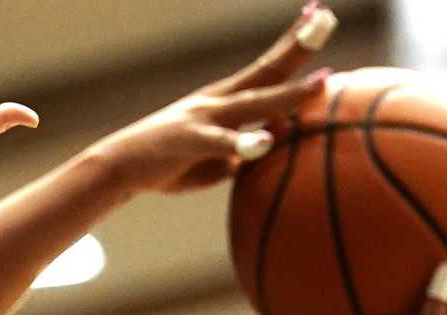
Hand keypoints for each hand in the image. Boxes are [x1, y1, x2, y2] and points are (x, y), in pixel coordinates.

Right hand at [100, 5, 332, 195]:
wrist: (119, 166)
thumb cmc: (169, 164)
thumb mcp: (215, 158)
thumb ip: (243, 152)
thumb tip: (271, 152)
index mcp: (226, 100)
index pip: (267, 67)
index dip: (294, 44)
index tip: (319, 16)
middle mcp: (219, 100)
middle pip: (267, 69)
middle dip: (298, 45)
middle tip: (327, 18)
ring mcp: (205, 118)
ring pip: (255, 102)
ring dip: (289, 93)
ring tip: (323, 82)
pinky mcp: (190, 141)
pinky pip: (221, 143)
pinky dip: (242, 143)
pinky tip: (264, 143)